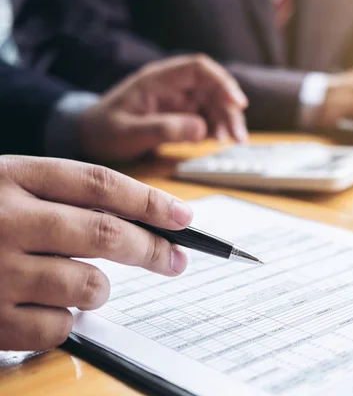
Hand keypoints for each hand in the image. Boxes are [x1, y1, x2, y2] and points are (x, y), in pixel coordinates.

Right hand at [0, 155, 193, 350]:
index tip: (183, 217)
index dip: (150, 201)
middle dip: (153, 249)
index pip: (100, 184)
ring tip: (81, 282)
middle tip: (175, 259)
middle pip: (107, 235)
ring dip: (99, 289)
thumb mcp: (4, 185)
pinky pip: (58, 328)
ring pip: (89, 286)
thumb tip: (140, 221)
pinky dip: (64, 321)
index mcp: (10, 176)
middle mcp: (4, 220)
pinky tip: (44, 307)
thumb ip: (62, 197)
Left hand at [79, 55, 247, 162]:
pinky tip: (218, 141)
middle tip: (238, 137)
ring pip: (213, 104)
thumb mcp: (129, 132)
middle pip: (213, 89)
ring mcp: (178, 101)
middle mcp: (172, 87)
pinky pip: (206, 117)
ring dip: (227, 121)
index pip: (199, 69)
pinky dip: (217, 128)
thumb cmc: (104, 130)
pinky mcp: (180, 115)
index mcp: (159, 80)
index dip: (222, 82)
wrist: (88, 137)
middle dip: (230, 110)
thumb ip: (164, 129)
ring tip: (232, 142)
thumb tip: (202, 129)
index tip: (237, 103)